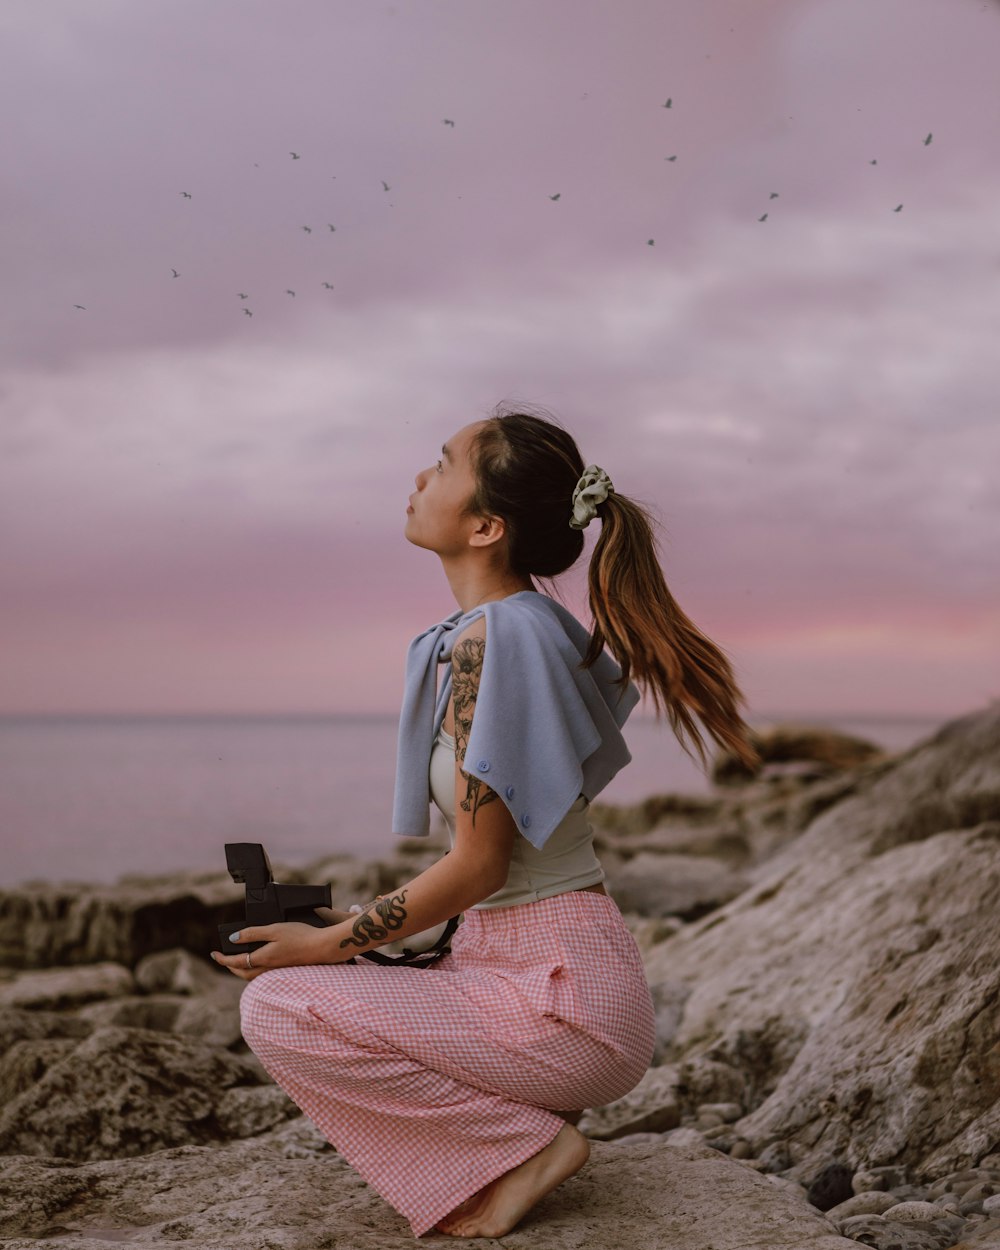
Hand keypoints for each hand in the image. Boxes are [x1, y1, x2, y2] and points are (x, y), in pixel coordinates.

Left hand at [210, 921, 333, 980]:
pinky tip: (259, 961)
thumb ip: (253, 934)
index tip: (214, 954)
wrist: (322, 947)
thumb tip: (233, 939)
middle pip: (242, 973)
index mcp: (263, 959)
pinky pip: (262, 974)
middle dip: (230, 967)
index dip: (223, 959)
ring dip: (242, 969)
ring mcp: (277, 971)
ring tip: (238, 960)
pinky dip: (254, 970)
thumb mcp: (274, 929)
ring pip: (252, 976)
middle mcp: (268, 968)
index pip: (236, 962)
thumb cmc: (300, 936)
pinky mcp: (285, 970)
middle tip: (223, 958)